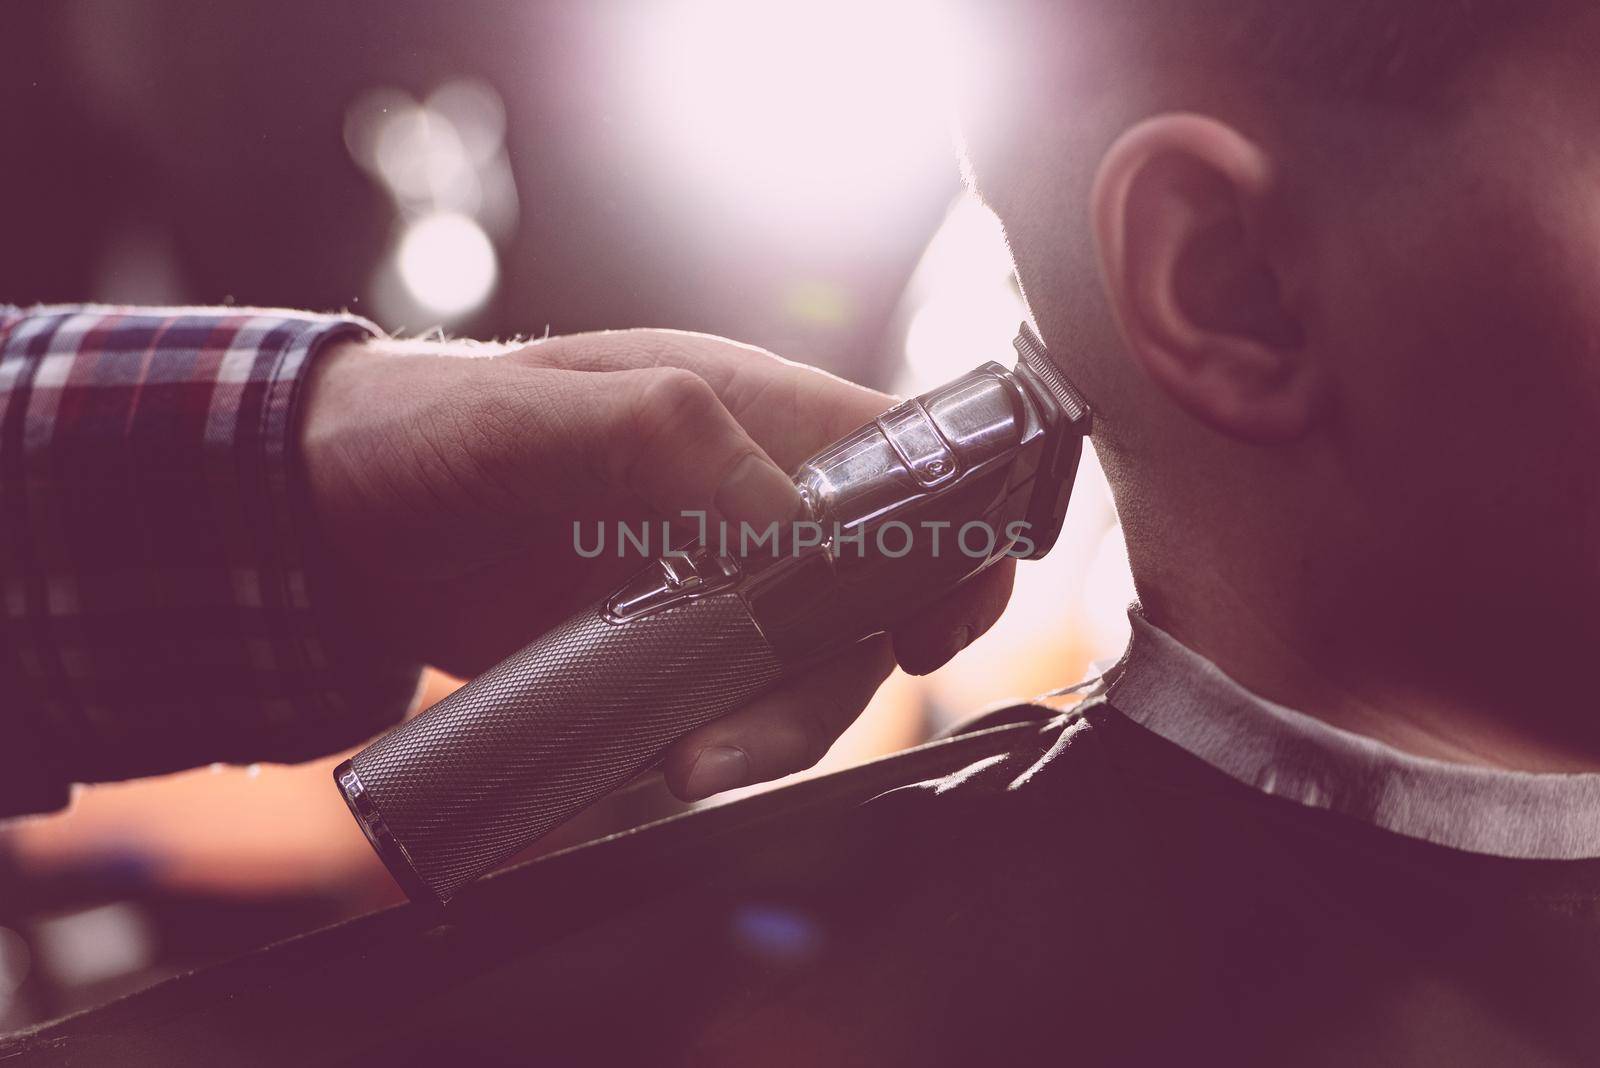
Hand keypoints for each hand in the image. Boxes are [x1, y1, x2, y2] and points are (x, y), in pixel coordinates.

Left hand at [300, 329, 1013, 798]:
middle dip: (829, 678)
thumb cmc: (426, 431)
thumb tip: (785, 517)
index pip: (903, 460)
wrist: (327, 512)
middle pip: (863, 596)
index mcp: (742, 410)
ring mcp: (706, 578)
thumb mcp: (531, 418)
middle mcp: (744, 498)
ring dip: (764, 729)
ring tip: (681, 769)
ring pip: (800, 666)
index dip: (952, 534)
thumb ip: (660, 438)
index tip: (936, 622)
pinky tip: (646, 770)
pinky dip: (707, 745)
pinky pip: (725, 705)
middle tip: (739, 742)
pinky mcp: (660, 646)